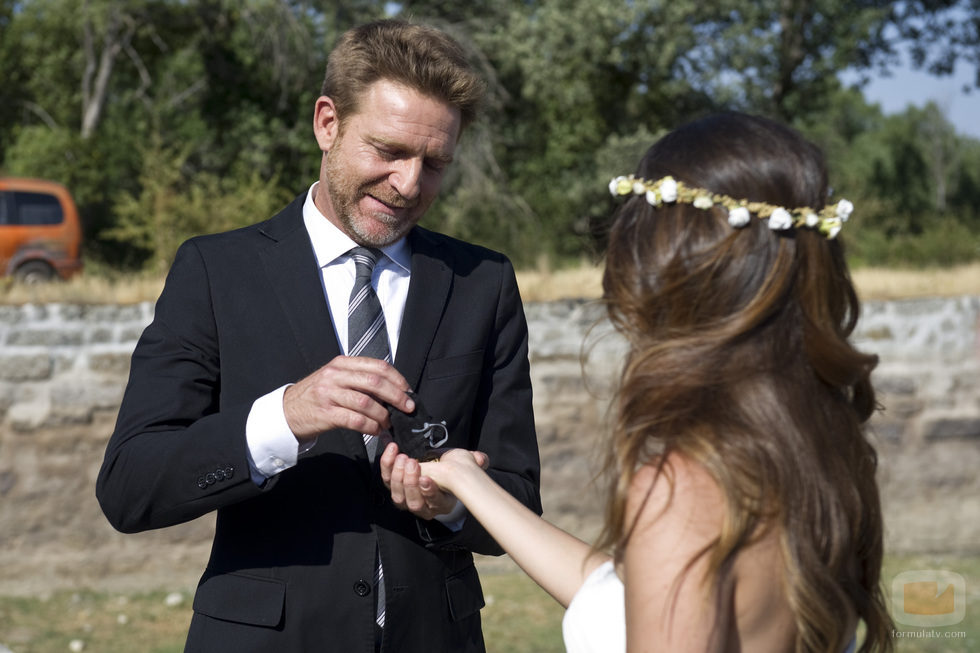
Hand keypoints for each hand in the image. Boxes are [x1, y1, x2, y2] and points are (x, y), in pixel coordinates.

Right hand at [283, 356, 413, 441]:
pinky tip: (376, 430)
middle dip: (397, 396)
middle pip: (375, 382)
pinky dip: (370, 426)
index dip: (397, 379)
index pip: (377, 366)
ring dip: (384, 415)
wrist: (286, 411)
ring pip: (366, 402)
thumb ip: (358, 378)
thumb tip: (392, 389)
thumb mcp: (335, 378)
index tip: (408, 391)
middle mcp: (335, 375)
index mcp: (342, 363)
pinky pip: (355, 420)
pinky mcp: (325, 414)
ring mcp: (329, 394)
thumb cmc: (316, 396)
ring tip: (389, 423)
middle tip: (408, 408)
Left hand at [380, 444, 486, 519]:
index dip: (429, 492)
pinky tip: (392, 451)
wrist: (438, 471)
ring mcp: (406, 500)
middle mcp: (423, 507)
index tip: (426, 479)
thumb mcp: (465, 465)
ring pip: (397, 495)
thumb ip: (475, 462)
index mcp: (441, 504)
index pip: (434, 502)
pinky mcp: (393, 488)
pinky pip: (386, 481)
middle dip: (410, 482)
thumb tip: (481, 459)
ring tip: (401, 458)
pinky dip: (386, 466)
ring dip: (397, 476)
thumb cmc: (452, 471)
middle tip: (412, 462)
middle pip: (412, 502)